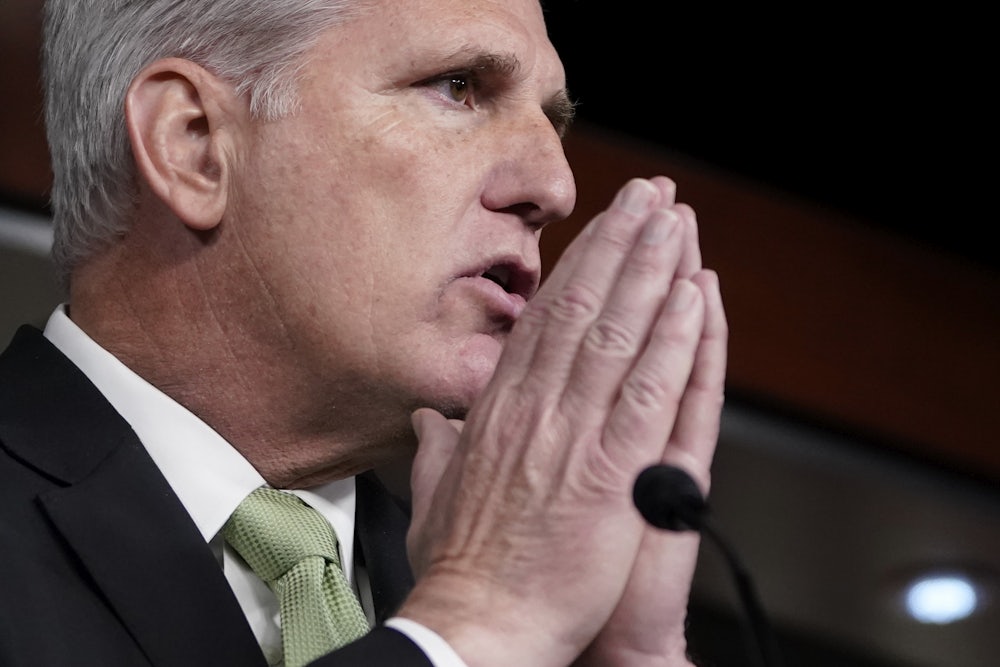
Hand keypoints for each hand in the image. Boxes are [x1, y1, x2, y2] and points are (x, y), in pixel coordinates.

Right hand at [400, 177, 725, 666]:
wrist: (477, 626)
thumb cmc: (461, 570)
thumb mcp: (434, 496)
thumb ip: (435, 451)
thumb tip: (429, 422)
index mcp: (497, 413)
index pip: (543, 324)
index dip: (577, 271)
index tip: (601, 232)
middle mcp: (534, 409)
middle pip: (582, 309)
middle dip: (618, 245)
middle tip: (647, 195)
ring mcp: (572, 434)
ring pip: (617, 334)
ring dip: (650, 271)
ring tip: (675, 220)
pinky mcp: (611, 471)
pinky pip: (649, 391)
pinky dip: (673, 339)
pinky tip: (693, 296)